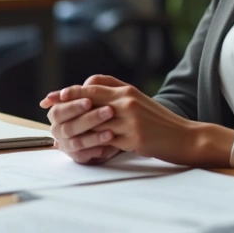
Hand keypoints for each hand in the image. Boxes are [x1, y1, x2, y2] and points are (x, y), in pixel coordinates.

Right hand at [40, 90, 121, 164]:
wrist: (109, 127)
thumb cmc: (96, 107)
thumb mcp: (92, 96)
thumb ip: (87, 90)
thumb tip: (83, 85)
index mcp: (57, 113)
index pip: (58, 110)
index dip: (72, 106)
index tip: (89, 101)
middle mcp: (59, 130)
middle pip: (68, 127)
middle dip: (87, 119)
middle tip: (107, 111)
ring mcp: (67, 145)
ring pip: (78, 142)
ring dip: (95, 136)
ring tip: (111, 131)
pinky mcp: (78, 156)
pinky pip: (86, 155)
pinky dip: (97, 149)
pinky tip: (109, 143)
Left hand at [43, 75, 233, 166]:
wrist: (185, 137)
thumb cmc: (160, 122)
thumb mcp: (139, 101)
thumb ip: (116, 95)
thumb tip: (89, 90)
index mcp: (127, 91)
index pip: (93, 84)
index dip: (71, 90)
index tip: (53, 96)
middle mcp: (127, 101)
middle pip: (88, 99)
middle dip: (65, 105)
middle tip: (48, 111)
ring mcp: (130, 120)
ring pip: (94, 121)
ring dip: (77, 128)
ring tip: (61, 134)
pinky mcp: (134, 138)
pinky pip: (106, 141)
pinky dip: (93, 144)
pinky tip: (82, 148)